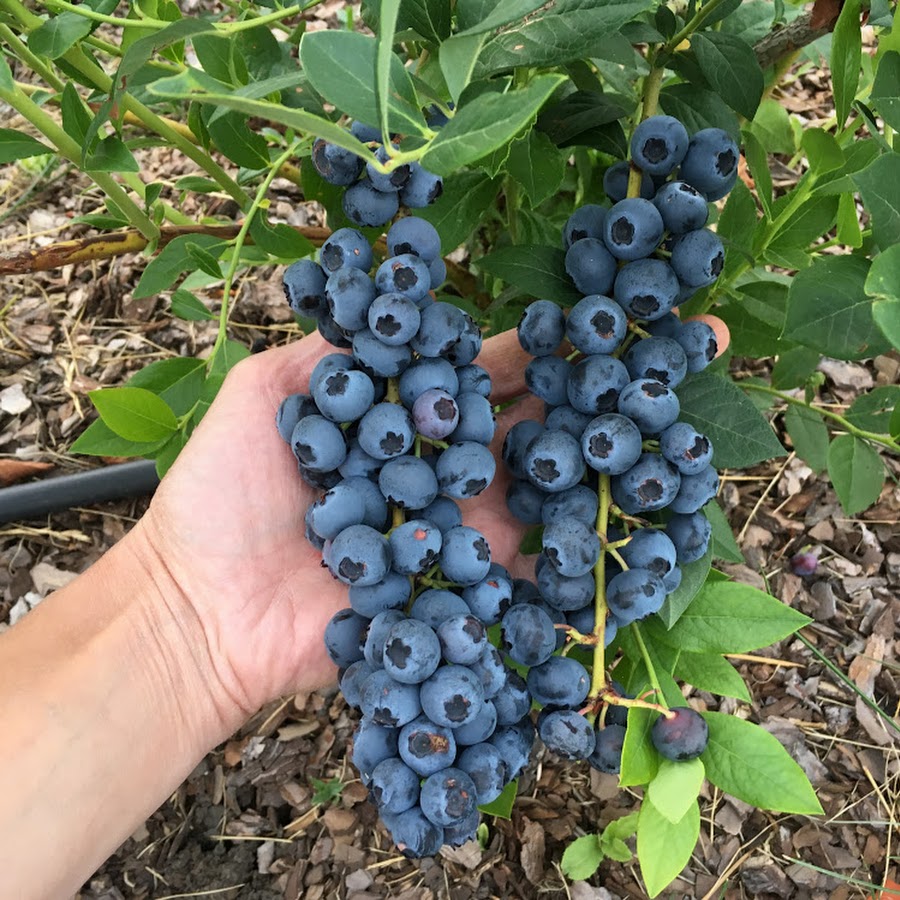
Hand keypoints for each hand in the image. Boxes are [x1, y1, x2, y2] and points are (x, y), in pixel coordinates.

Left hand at [137, 316, 729, 726]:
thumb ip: (335, 351)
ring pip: (543, 504)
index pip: (490, 377)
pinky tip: (636, 540)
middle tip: (672, 371)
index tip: (603, 320)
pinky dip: (576, 568)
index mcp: (406, 424)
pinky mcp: (457, 600)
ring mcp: (457, 540)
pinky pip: (523, 585)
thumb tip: (394, 303)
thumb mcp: (268, 394)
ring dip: (603, 479)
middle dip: (602, 402)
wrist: (201, 607)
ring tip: (674, 446)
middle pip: (533, 436)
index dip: (545, 348)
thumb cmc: (223, 493)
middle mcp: (443, 478)